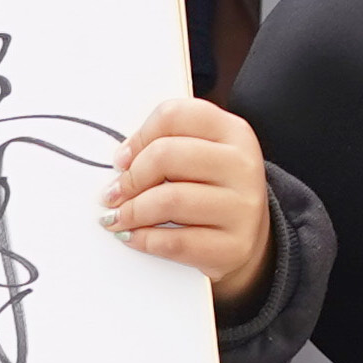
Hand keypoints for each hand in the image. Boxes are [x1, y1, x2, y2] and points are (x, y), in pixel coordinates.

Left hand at [106, 95, 276, 308]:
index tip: (122, 159)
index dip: (139, 137)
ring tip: (118, 218)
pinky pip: (175, 242)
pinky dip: (144, 239)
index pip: (174, 115)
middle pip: (166, 155)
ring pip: (169, 200)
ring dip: (131, 212)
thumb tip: (122, 163)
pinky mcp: (233, 246)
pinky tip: (133, 236)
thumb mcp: (202, 156)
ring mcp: (242, 207)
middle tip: (113, 194)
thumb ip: (167, 146)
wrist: (249, 237)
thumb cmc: (212, 191)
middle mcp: (242, 165)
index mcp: (233, 132)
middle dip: (130, 178)